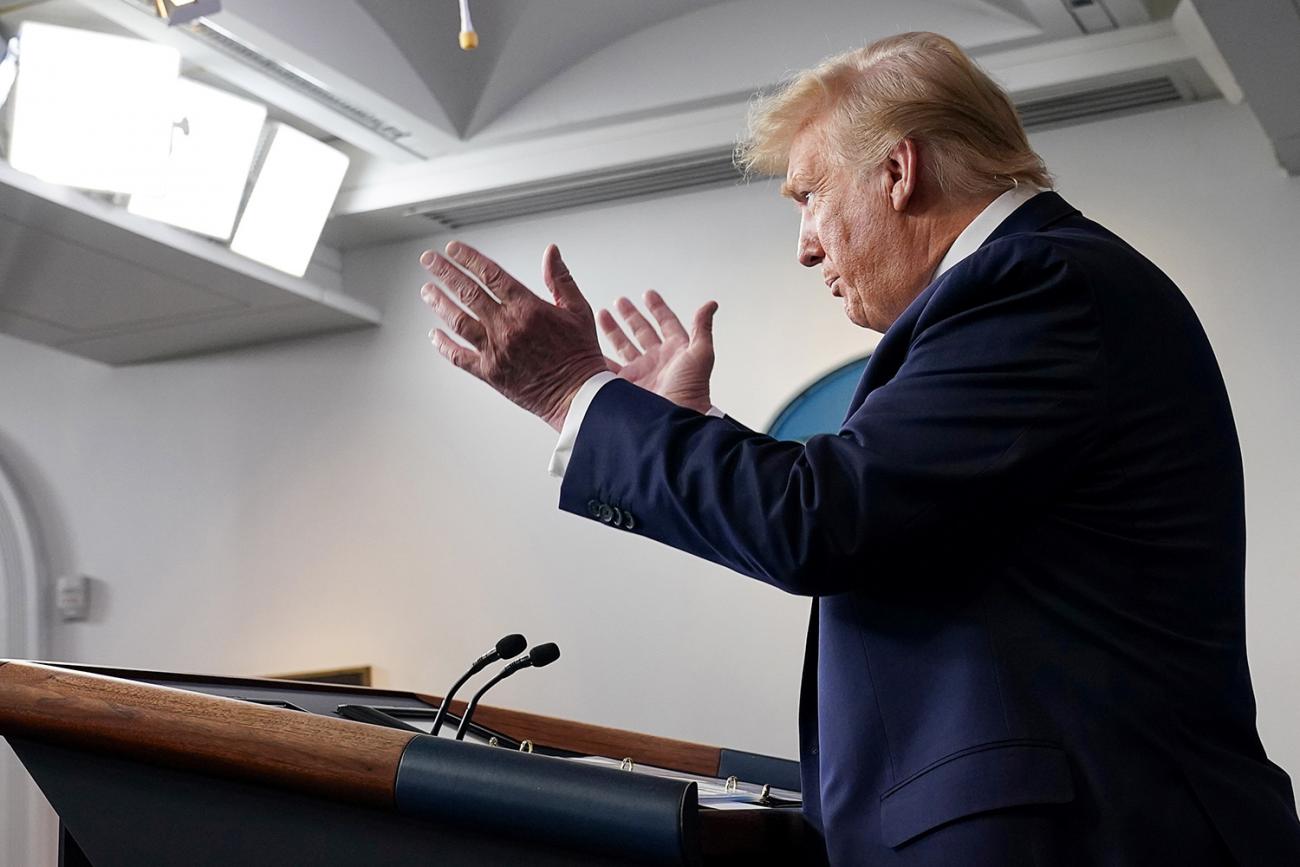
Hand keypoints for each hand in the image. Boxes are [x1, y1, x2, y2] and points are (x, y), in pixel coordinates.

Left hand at [419, 241, 607, 430]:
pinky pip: (459, 357)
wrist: (578, 395)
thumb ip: (560, 279)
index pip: (490, 274)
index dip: (468, 258)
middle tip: (429, 260)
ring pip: (458, 321)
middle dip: (445, 272)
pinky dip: (443, 345)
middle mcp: (506, 327)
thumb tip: (551, 252)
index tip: (454, 249)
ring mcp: (495, 350)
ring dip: (439, 303)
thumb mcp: (578, 310)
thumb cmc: (581, 355)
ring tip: (427, 290)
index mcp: (527, 308)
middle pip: (468, 292)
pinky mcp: (489, 373)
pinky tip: (434, 334)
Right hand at [598, 291, 717, 413]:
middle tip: (620, 301)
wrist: (673, 421)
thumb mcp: (700, 355)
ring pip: (623, 345)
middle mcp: (657, 360)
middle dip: (631, 316)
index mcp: (675, 350)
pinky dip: (600, 356)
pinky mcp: (626, 385)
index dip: (658, 308)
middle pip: (642, 331)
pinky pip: (610, 367)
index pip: (666, 323)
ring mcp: (641, 372)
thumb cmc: (691, 391)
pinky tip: (592, 346)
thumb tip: (710, 304)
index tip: (648, 294)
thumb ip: (702, 328)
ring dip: (613, 331)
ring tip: (602, 315)